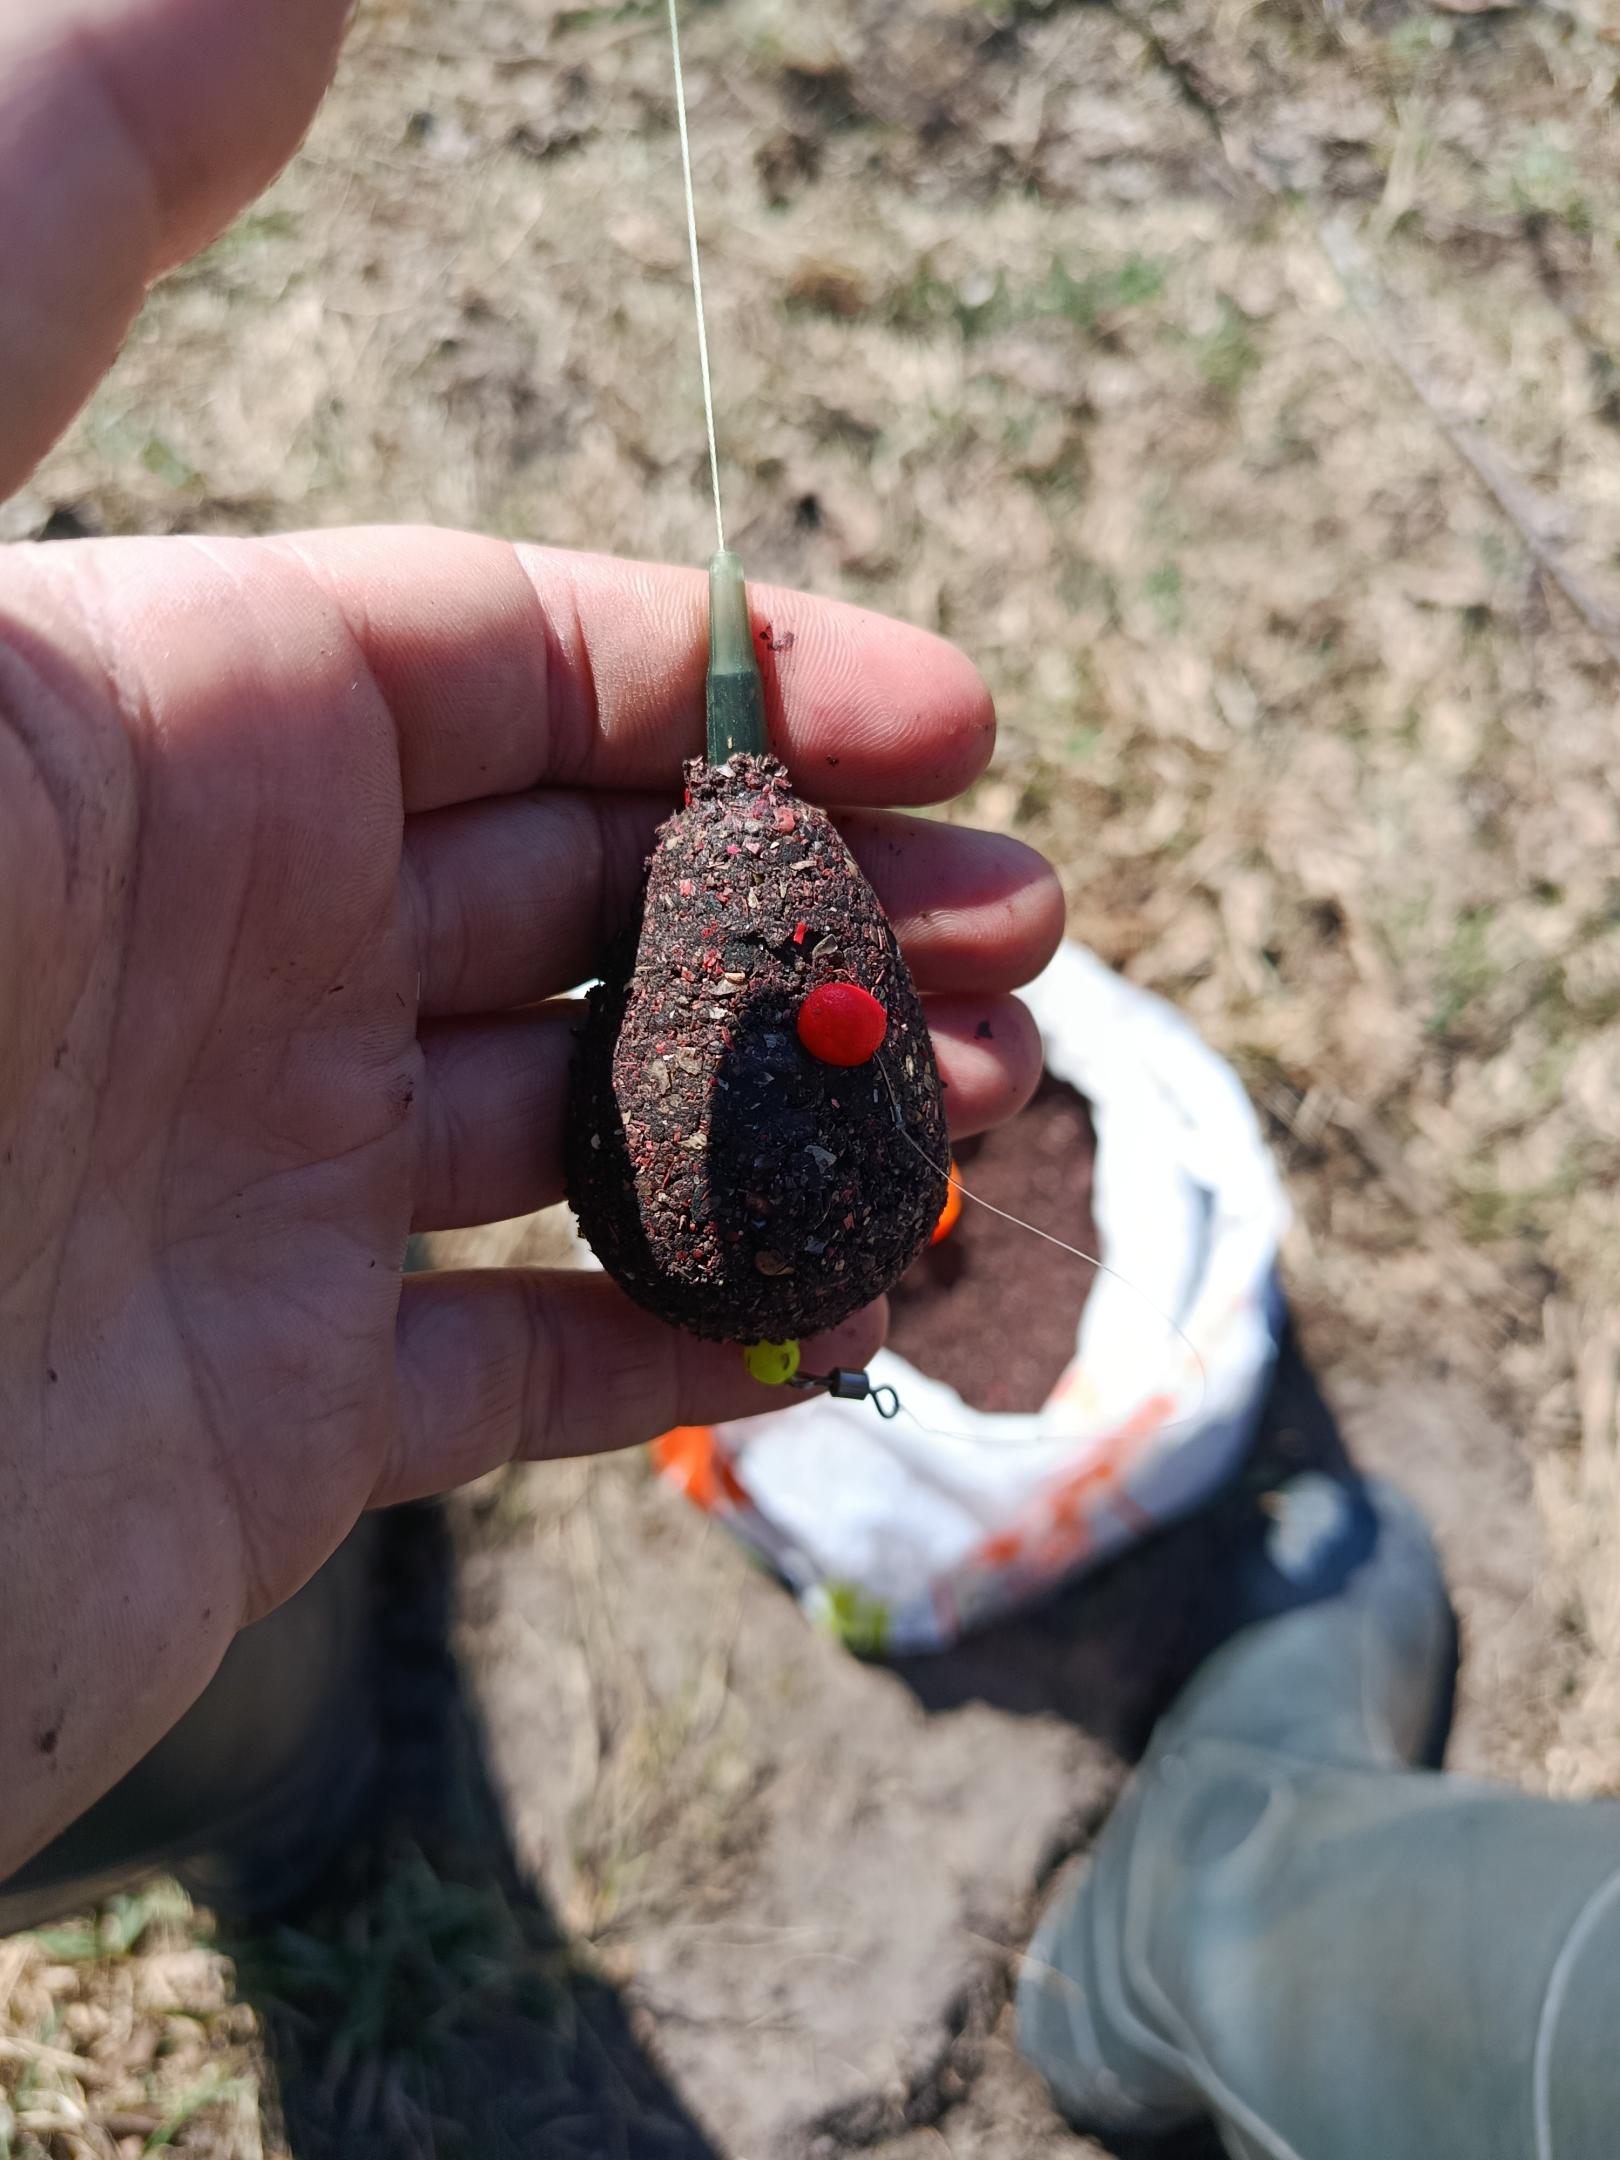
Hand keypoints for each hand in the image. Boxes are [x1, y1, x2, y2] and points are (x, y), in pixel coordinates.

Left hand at [0, 0, 1061, 1872]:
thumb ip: (62, 216)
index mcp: (176, 732)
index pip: (523, 665)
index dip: (749, 676)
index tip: (959, 723)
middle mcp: (228, 951)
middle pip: (593, 888)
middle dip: (822, 896)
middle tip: (1026, 933)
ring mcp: (256, 1189)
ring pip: (588, 1124)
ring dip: (795, 1105)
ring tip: (987, 1104)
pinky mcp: (267, 1423)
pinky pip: (522, 1368)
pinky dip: (687, 1336)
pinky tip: (840, 1304)